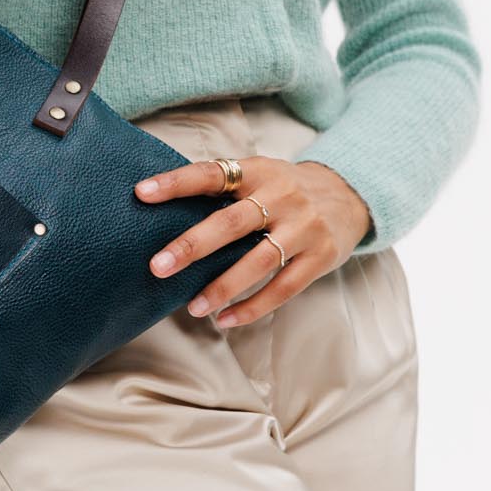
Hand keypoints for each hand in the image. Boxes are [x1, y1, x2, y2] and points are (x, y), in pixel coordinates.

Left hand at [133, 154, 373, 327]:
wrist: (348, 195)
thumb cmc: (285, 188)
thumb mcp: (259, 175)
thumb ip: (223, 188)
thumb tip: (161, 206)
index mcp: (257, 171)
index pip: (211, 173)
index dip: (177, 182)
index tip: (142, 193)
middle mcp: (281, 196)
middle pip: (231, 222)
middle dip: (193, 245)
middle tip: (158, 266)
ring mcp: (303, 227)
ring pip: (258, 260)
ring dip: (222, 286)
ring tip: (193, 307)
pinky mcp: (320, 256)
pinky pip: (284, 287)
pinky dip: (253, 307)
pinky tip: (225, 319)